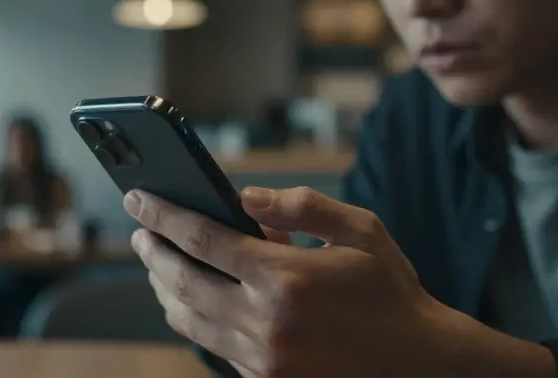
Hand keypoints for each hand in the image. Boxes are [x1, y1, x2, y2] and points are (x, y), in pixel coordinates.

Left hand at [124, 187, 555, 377]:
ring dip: (163, 285)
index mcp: (285, 277)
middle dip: (152, 251)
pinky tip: (189, 297)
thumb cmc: (390, 291)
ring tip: (157, 261)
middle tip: (140, 231)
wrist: (419, 365)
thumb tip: (245, 197)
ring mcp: (261, 358)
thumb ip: (301, 206)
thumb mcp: (360, 231)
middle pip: (182, 280)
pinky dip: (189, 316)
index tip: (138, 197)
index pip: (202, 238)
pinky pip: (210, 345)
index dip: (163, 214)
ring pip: (187, 317)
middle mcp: (265, 321)